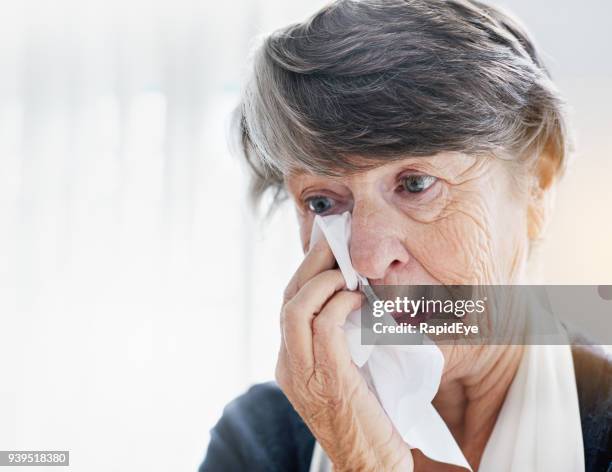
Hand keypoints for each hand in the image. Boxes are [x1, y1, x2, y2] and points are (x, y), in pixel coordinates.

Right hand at [275, 238, 412, 470]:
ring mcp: (304, 373)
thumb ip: (338, 341)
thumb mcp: (343, 373)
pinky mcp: (328, 379)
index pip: (289, 303)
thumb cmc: (365, 418)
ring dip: (323, 280)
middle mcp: (288, 364)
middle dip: (310, 263)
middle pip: (287, 298)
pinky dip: (340, 303)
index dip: (306, 271)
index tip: (326, 246)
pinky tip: (359, 299)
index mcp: (290, 361)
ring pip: (295, 308)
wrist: (369, 466)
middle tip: (334, 241)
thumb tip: (354, 297)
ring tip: (347, 271)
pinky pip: (324, 326)